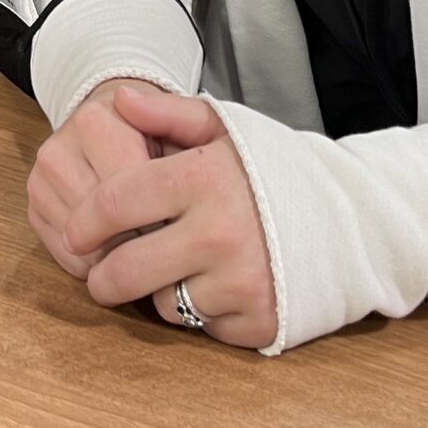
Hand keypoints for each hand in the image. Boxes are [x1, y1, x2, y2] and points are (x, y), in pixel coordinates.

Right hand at [26, 79, 166, 279]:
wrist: (112, 125)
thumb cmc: (157, 133)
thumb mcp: (183, 121)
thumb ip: (182, 120)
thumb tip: (140, 126)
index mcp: (93, 122)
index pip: (126, 188)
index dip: (162, 214)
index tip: (185, 220)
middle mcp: (57, 150)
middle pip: (103, 222)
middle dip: (141, 239)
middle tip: (169, 239)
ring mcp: (40, 182)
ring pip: (84, 246)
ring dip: (118, 256)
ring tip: (146, 242)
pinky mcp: (33, 211)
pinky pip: (67, 258)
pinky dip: (98, 264)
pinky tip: (119, 246)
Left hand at [66, 87, 277, 350]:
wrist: (353, 221)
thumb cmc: (278, 172)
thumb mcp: (227, 129)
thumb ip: (169, 113)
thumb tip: (117, 99)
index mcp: (204, 179)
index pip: (116, 202)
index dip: (85, 221)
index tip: (74, 231)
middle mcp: (220, 233)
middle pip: (126, 270)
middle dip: (103, 276)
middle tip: (100, 272)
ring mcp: (241, 282)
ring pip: (163, 303)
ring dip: (161, 291)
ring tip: (180, 267)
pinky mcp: (258, 321)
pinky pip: (202, 328)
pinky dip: (203, 312)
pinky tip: (218, 285)